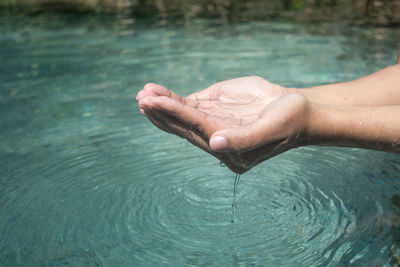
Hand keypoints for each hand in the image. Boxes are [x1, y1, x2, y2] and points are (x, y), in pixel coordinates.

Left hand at [136, 76, 312, 172]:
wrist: (299, 110)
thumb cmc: (290, 119)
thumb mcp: (271, 128)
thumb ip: (244, 139)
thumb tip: (215, 144)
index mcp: (231, 152)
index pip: (198, 130)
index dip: (176, 116)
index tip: (154, 102)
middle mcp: (218, 142)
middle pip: (184, 127)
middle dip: (162, 112)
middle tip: (142, 99)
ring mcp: (214, 126)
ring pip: (182, 118)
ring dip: (162, 107)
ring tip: (143, 95)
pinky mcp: (214, 112)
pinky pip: (189, 107)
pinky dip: (171, 101)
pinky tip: (156, 94)